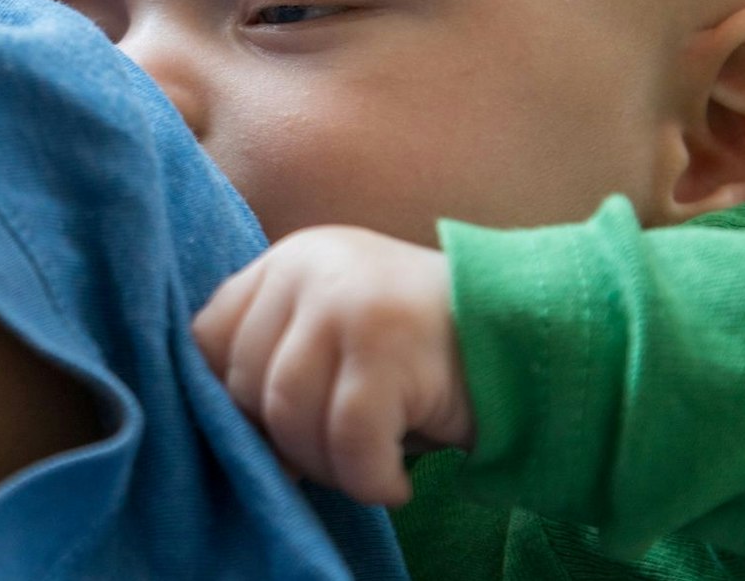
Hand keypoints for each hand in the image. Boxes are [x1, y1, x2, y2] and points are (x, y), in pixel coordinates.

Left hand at [192, 226, 473, 505]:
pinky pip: (347, 440)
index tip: (272, 435)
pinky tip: (395, 484)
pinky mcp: (388, 345)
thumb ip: (279, 354)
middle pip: (243, 384)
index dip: (227, 400)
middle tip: (337, 460)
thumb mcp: (337, 331)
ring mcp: (349, 301)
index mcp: (289, 260)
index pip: (208, 338)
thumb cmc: (425, 353)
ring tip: (367, 471)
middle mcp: (310, 267)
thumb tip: (228, 438)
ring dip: (325, 468)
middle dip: (284, 444)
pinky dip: (367, 480)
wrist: (535, 335)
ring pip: (288, 415)